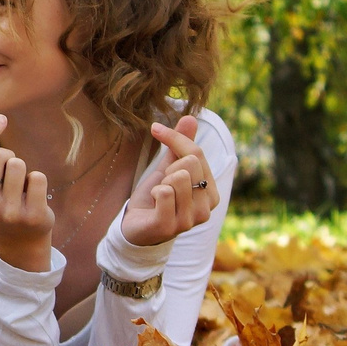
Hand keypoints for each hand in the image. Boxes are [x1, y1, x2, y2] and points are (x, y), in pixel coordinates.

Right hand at [0, 114, 54, 271]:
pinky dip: (37, 179)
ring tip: (20, 183)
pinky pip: (38, 177)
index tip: (1, 119)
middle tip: (9, 168)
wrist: (20, 239)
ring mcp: (9, 213)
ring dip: (22, 167)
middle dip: (6, 154)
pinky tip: (32, 193)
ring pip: (18, 164)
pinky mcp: (33, 216)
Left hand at [121, 116, 218, 245]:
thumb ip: (181, 147)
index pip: (197, 153)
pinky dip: (155, 193)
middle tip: (162, 184)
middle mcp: (206, 207)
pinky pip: (165, 193)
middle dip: (168, 168)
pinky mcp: (171, 226)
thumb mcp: (168, 169)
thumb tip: (191, 117)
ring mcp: (190, 219)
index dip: (174, 138)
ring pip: (178, 177)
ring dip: (161, 183)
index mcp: (211, 192)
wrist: (135, 228)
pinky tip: (154, 204)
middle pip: (190, 162)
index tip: (156, 129)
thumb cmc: (156, 199)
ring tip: (160, 196)